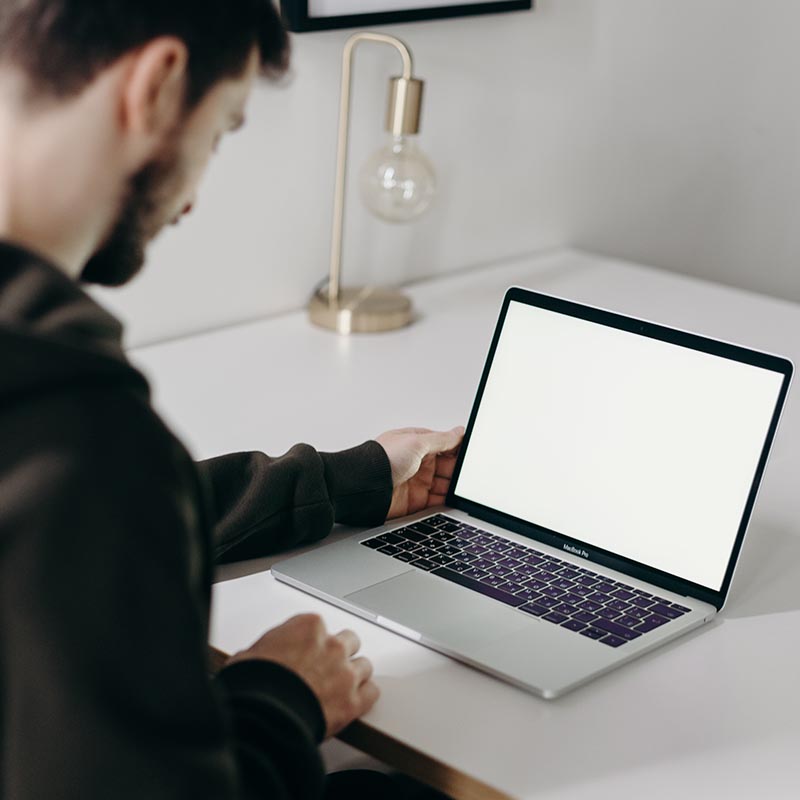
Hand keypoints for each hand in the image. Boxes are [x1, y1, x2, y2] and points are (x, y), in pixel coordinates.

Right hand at [227, 614, 377, 737]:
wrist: (263, 715)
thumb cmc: (253, 685)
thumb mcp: (251, 654)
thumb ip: (271, 649)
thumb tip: (264, 657)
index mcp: (309, 627)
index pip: (320, 627)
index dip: (313, 643)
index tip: (307, 652)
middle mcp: (332, 645)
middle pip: (349, 641)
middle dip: (340, 653)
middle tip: (327, 667)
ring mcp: (345, 672)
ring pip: (364, 666)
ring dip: (354, 674)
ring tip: (342, 686)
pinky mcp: (353, 701)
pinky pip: (372, 692)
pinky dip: (364, 697)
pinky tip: (356, 701)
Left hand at [375, 426, 464, 518]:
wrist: (364, 487)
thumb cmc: (382, 460)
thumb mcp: (416, 442)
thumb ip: (442, 439)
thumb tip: (459, 432)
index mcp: (417, 444)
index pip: (445, 445)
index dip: (459, 450)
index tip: (472, 455)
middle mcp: (417, 462)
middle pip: (447, 466)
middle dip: (459, 470)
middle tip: (471, 473)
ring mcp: (417, 482)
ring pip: (444, 485)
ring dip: (454, 486)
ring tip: (465, 488)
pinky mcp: (415, 502)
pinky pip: (437, 502)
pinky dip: (447, 502)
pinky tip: (454, 500)